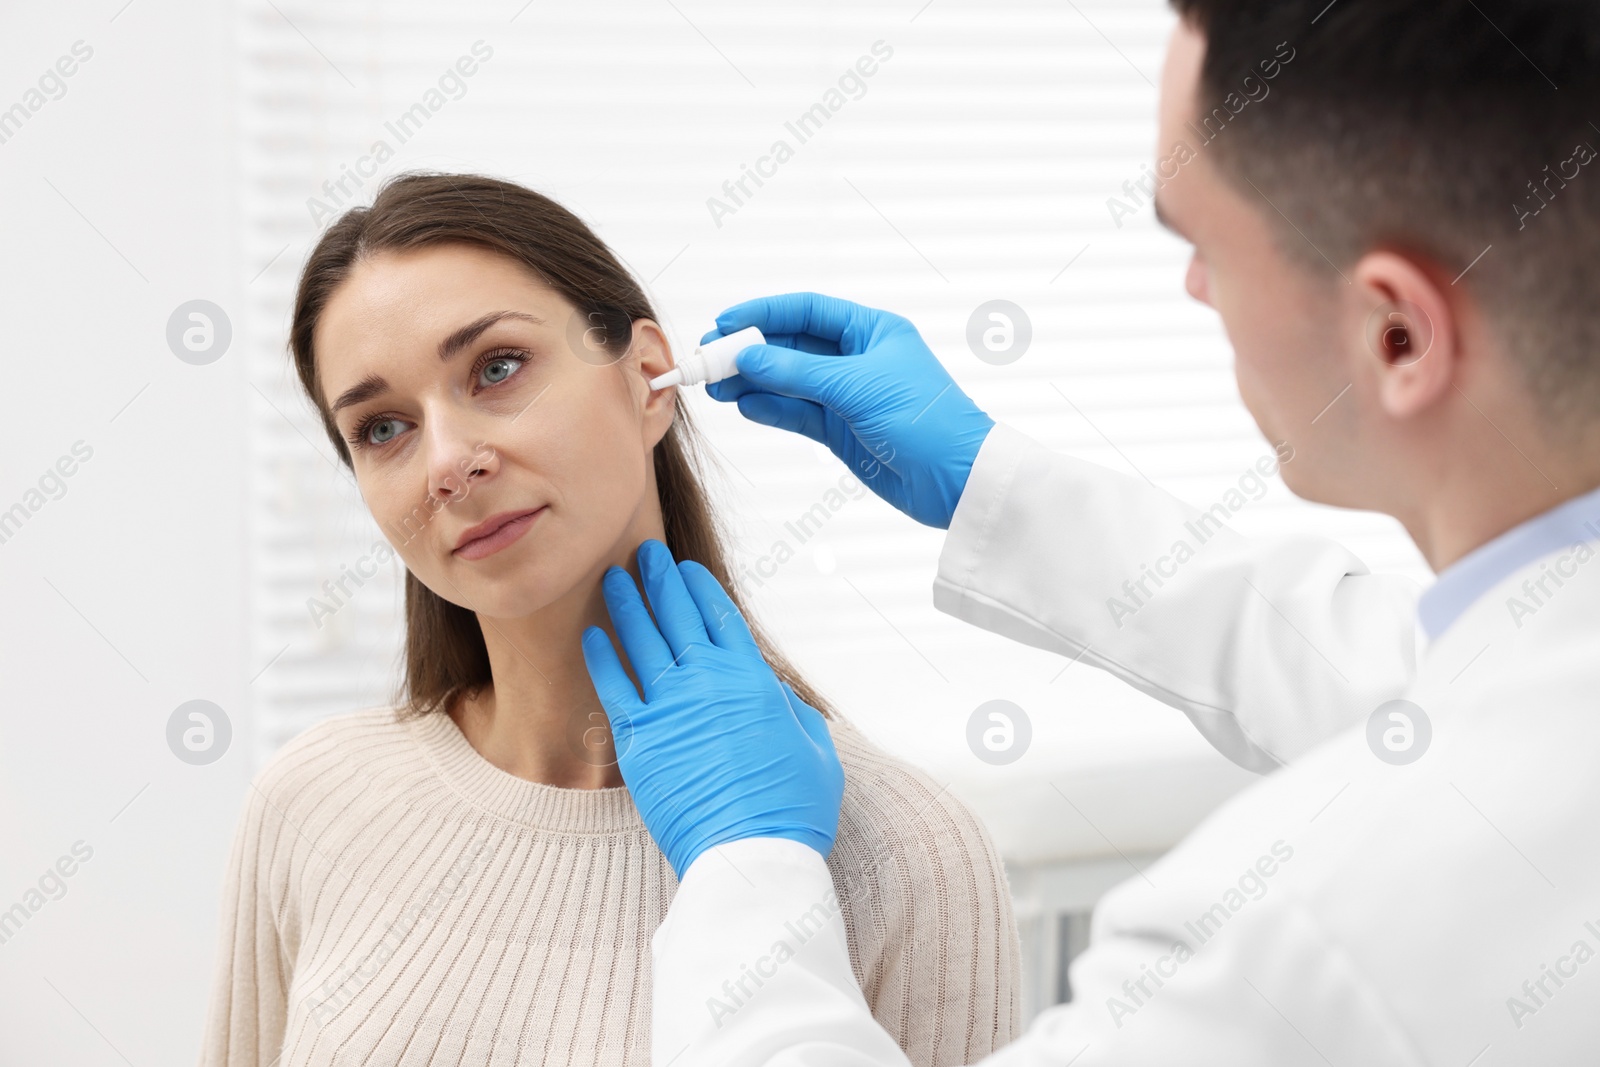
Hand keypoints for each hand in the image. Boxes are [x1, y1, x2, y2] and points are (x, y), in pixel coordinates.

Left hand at [580, 539, 844, 879]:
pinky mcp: (638, 739)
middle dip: (660, 580)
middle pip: (677, 616)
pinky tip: (591, 635)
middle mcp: (707, 681)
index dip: (699, 588)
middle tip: (644, 555)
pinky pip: (613, 686)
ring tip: (613, 578)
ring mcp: (668, 707)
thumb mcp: (816, 749)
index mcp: (752, 679)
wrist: (750, 853)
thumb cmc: (792, 808)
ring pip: (640, 640)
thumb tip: (771, 690)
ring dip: (627, 605)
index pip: (720, 615)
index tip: (685, 570)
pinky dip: (601, 656)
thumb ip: (791, 710)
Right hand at [703, 292, 994, 528]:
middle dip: (749, 350)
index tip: (724, 322)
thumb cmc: (925, 419)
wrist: (957, 480)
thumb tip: (749, 355)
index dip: (763, 313)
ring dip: (752, 382)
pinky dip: (770, 409)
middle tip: (709, 359)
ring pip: (788, 382)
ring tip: (715, 387)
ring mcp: (847, 396)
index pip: (806, 311)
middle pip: (790, 345)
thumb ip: (798, 371)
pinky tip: (744, 406)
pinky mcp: (841, 431)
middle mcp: (857, 359)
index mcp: (871, 331)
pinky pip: (796, 414)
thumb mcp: (857, 387)